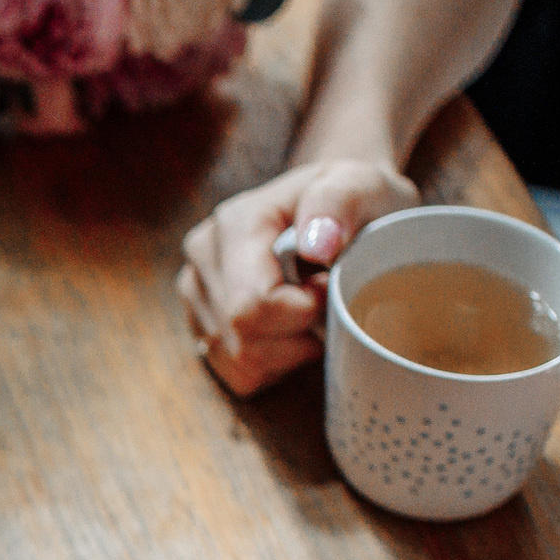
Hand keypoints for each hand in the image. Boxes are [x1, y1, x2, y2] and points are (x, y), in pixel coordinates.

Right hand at [176, 158, 417, 396]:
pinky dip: (275, 365)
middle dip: (297, 336)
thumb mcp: (362, 185)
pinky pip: (238, 374)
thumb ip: (341, 202)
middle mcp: (203, 258)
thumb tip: (316, 243)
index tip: (330, 288)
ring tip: (311, 316)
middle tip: (326, 305)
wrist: (335, 208)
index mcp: (234, 224)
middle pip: (244, 340)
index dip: (304, 313)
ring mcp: (197, 294)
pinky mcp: (202, 325)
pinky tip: (292, 333)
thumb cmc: (353, 199)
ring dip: (288, 354)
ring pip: (240, 363)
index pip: (252, 305)